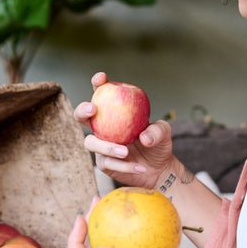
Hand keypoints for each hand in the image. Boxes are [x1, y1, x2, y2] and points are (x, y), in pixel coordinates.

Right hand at [74, 72, 177, 188]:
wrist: (158, 169)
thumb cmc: (158, 144)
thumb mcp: (163, 133)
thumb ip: (157, 131)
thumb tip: (143, 137)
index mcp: (115, 111)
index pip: (102, 93)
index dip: (98, 83)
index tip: (101, 78)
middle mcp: (103, 126)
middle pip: (82, 116)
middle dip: (82, 110)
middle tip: (93, 109)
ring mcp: (100, 144)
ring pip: (90, 142)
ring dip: (107, 146)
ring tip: (126, 152)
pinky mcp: (104, 162)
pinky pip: (107, 163)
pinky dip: (124, 166)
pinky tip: (140, 167)